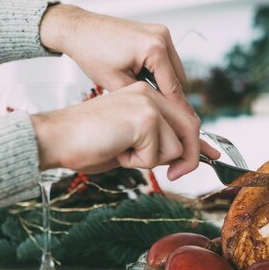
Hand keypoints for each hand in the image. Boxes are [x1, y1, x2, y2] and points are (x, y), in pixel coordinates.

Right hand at [30, 82, 214, 178]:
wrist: (56, 138)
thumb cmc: (86, 143)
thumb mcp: (130, 143)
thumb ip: (157, 144)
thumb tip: (185, 159)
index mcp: (145, 95)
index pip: (184, 116)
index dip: (199, 141)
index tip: (212, 156)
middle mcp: (149, 94)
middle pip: (190, 129)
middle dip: (187, 158)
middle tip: (174, 175)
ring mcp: (148, 103)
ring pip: (175, 147)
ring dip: (151, 160)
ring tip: (122, 150)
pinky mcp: (144, 118)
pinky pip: (158, 154)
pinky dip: (138, 162)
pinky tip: (117, 150)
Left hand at [39, 4, 217, 176]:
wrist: (79, 29)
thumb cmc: (91, 51)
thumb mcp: (117, 84)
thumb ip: (144, 99)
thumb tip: (160, 113)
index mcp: (154, 49)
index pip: (174, 88)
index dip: (177, 110)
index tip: (183, 127)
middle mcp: (161, 37)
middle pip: (179, 79)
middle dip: (167, 95)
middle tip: (152, 109)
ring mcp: (160, 32)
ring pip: (174, 70)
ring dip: (163, 82)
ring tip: (141, 91)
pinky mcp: (156, 33)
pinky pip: (166, 59)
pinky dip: (158, 71)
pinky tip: (140, 77)